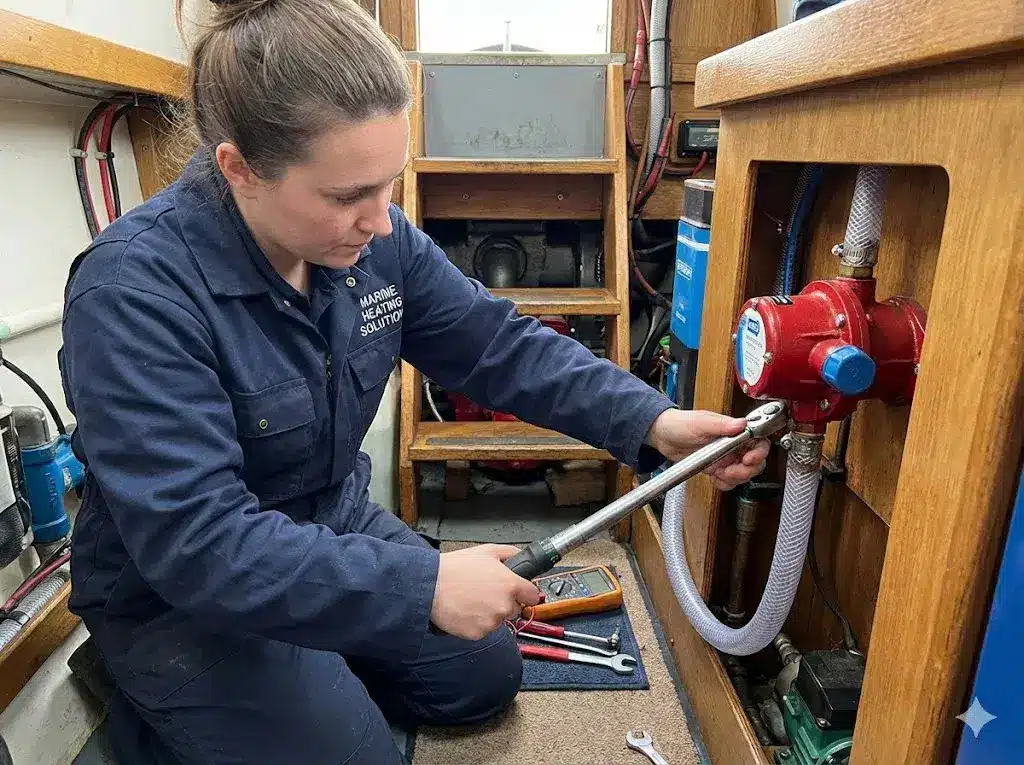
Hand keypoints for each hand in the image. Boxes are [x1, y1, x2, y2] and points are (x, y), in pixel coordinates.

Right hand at [430, 544, 541, 640]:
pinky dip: (476, 622)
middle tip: (486, 592)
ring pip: (498, 620)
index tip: (517, 591)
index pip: (533, 596)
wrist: (430, 586)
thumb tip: (522, 557)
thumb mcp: (486, 551)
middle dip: (504, 602)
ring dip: (490, 613)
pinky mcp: (478, 634)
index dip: (524, 592)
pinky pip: (483, 629)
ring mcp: (492, 622)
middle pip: (515, 609)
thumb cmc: (455, 568)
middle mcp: (504, 605)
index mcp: (511, 585)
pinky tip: (465, 609)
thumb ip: (510, 553)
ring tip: (472, 599)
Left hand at [646, 408, 770, 490]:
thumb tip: (741, 424)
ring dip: (735, 478)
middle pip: (755, 462)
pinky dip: (724, 484)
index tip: (748, 459)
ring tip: (720, 474)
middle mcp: (732, 445)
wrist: (662, 436)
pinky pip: (728, 481)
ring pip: (743, 474)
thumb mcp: (700, 423)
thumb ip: (721, 425)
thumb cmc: (680, 423)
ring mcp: (725, 458)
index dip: (759, 453)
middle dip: (746, 470)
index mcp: (733, 431)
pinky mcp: (716, 468)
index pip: (758, 441)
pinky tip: (715, 478)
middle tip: (731, 471)